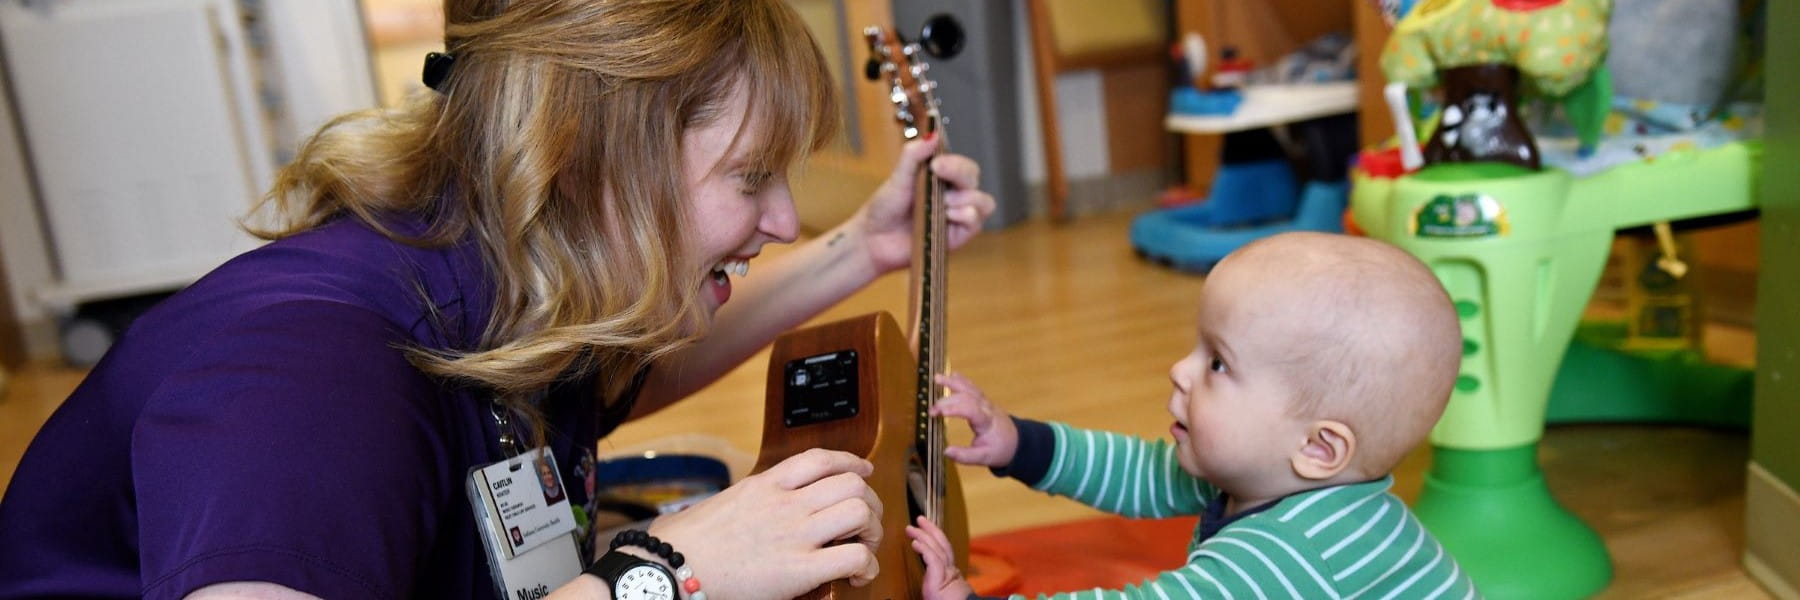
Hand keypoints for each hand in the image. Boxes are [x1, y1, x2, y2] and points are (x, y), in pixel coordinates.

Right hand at [647, 449, 883, 599]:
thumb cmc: (685, 543)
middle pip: (852, 484)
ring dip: (872, 532)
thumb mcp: (722, 504)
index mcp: (765, 485)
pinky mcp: (799, 569)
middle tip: (865, 524)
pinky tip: (855, 576)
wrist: (669, 567)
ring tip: (863, 548)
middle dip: (869, 502)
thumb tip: (754, 505)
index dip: (852, 463)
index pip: (821, 459)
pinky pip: (855, 557)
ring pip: (861, 513)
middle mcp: (785, 503)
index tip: (862, 472)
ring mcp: (794, 534)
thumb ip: (750, 500)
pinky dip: (866, 567)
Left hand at [856, 135, 997, 274]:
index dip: (955, 162)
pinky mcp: (958, 236)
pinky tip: (947, 215)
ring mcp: (958, 215)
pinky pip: (976, 222)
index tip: (936, 164)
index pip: (963, 164)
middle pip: (974, 178)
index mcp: (942, 177)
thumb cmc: (885, 207)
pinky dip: (965, 215)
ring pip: (983, 201)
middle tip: (936, 174)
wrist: (874, 239)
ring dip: (963, 198)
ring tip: (941, 202)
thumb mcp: (897, 177)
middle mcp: (954, 194)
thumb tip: (933, 134)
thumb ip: (914, 155)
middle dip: (958, 174)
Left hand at [907, 516, 974, 599]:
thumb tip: (919, 586)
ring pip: (937, 549)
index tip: (923, 529)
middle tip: (920, 519)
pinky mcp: (942, 580)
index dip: (935, 538)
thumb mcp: (938, 594)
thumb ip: (933, 586)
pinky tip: (915, 542)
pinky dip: (925, 550)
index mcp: (951, 577)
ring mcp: (949, 576)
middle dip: (931, 530)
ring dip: (924, 536)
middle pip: (943, 545)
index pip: (943, 552)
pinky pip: (934, 560)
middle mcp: (952, 573)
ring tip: (911, 528)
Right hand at [931, 373, 1017, 467]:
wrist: (1016, 442)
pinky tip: (952, 375)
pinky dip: (961, 380)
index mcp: (986, 421)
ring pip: (969, 388)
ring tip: (936, 379)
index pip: (970, 410)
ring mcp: (985, 401)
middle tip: (931, 410)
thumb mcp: (984, 458)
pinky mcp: (983, 400)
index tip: (938, 413)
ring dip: (952, 383)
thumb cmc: (1000, 449)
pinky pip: (972, 387)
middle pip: (966, 398)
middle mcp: (986, 407)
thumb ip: (965, 456)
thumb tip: (946, 451)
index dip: (954, 409)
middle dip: (947, 401)